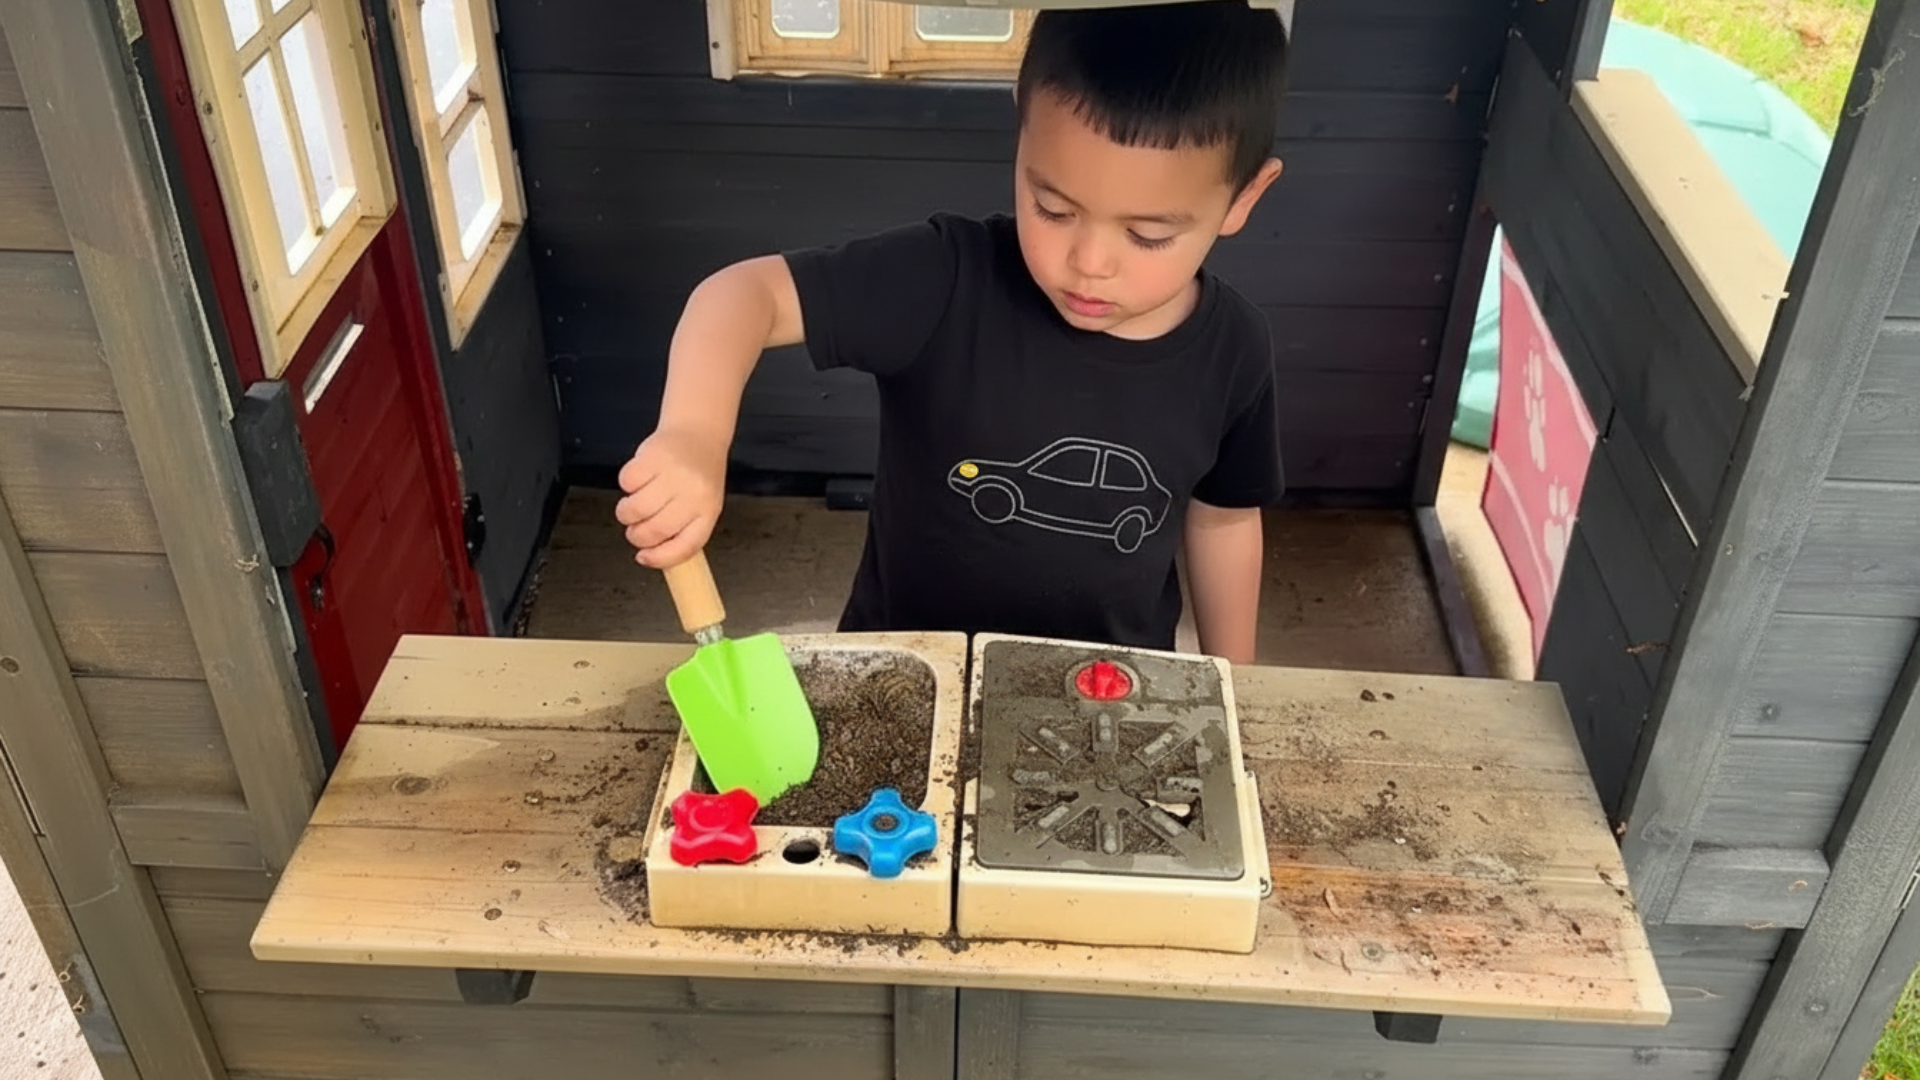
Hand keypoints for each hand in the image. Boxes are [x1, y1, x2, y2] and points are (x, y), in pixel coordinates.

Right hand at [614, 428, 725, 568]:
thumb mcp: (702, 505)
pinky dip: (626, 485)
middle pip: (656, 530)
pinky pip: (627, 483)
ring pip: (636, 509)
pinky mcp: (654, 456)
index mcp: (708, 511)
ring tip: (631, 507)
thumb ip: (682, 530)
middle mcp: (694, 494)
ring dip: (626, 513)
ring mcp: (674, 474)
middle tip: (634, 530)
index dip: (660, 558)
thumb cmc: (697, 476)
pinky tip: (638, 480)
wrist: (698, 434)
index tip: (644, 558)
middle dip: (636, 536)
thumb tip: (652, 556)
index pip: (686, 546)